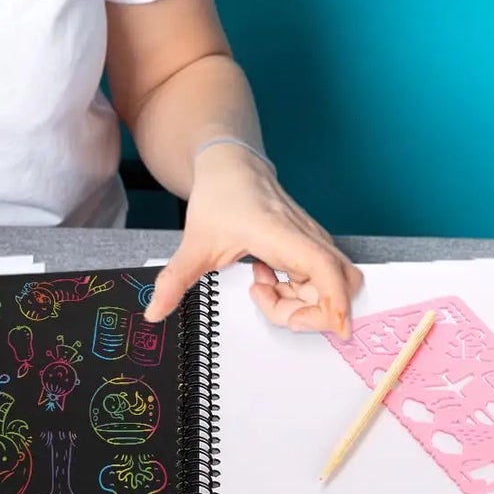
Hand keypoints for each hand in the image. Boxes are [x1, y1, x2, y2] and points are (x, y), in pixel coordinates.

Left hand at [146, 143, 361, 334]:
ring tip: (260, 289)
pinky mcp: (309, 245)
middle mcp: (306, 236)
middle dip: (314, 312)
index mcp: (281, 234)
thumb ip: (176, 280)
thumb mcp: (195, 243)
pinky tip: (266, 278)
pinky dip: (297, 291)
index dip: (337, 300)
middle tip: (275, 310)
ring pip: (330, 284)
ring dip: (302, 302)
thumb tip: (154, 312)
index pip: (324, 268)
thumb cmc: (221, 196)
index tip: (338, 328)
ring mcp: (311, 240)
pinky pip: (318, 279)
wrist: (232, 165)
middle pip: (338, 284)